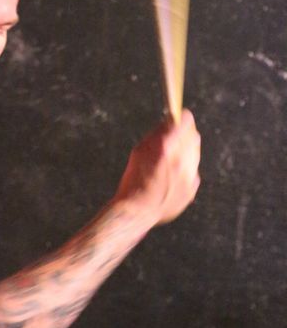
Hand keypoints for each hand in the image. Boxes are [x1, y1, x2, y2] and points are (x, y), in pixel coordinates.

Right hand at [114, 109, 200, 224]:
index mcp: (167, 149)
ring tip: (170, 159)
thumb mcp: (140, 150)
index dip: (183, 117)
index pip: (185, 122)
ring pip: (194, 156)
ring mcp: (189, 177)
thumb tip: (170, 120)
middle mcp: (182, 162)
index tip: (181, 116)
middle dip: (186, 133)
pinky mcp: (191, 190)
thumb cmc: (133, 180)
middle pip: (193, 138)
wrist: (136, 211)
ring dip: (185, 152)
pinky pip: (192, 173)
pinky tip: (170, 177)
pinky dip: (184, 171)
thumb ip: (158, 134)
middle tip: (177, 134)